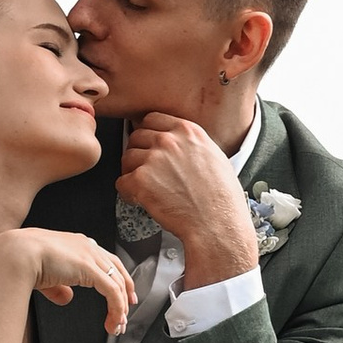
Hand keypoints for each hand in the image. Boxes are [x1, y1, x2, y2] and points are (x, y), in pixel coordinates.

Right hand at [9, 225, 135, 337]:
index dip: (119, 279)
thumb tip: (66, 298)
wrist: (15, 254)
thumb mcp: (46, 276)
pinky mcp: (89, 269)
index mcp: (78, 244)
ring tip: (117, 325)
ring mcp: (90, 256)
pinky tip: (114, 320)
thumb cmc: (22, 260)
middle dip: (125, 295)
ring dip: (120, 307)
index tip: (124, 296)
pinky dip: (116, 308)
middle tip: (125, 315)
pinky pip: (111, 291)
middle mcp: (88, 246)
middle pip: (118, 271)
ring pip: (117, 283)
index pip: (107, 261)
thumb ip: (58, 287)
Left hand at [117, 113, 259, 286]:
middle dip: (139, 154)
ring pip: (127, 159)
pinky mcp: (141, 181)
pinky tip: (143, 200)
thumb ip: (192, 146)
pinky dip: (128, 193)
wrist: (217, 224)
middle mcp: (169, 141)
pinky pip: (121, 182)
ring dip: (132, 173)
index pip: (152, 119)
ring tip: (147, 189)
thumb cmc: (221, 199)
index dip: (148, 135)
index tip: (149, 146)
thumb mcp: (216, 158)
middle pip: (136, 137)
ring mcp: (153, 159)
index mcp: (188, 131)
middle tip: (148, 171)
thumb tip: (181, 147)